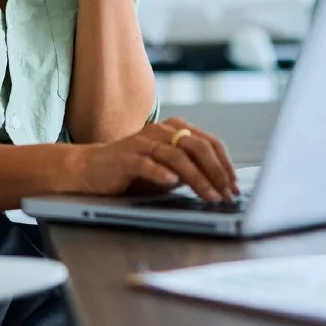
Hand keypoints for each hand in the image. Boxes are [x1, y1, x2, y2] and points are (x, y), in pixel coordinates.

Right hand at [72, 117, 238, 200]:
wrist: (92, 169)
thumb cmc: (134, 171)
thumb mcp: (168, 169)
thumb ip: (190, 170)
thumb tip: (221, 186)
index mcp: (176, 129)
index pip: (210, 142)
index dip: (225, 164)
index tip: (234, 186)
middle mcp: (162, 130)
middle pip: (198, 147)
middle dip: (216, 172)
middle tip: (226, 194)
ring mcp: (144, 142)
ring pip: (177, 157)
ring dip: (197, 178)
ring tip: (209, 196)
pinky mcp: (126, 157)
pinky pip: (148, 164)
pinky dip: (162, 173)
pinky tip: (173, 183)